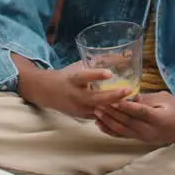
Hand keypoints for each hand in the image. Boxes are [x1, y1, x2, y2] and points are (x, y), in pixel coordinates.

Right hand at [19, 61, 133, 118]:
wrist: (44, 92)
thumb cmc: (64, 77)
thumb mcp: (75, 69)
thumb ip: (91, 67)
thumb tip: (114, 59)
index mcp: (72, 80)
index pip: (84, 77)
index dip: (96, 75)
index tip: (109, 73)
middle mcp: (74, 95)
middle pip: (95, 98)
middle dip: (113, 96)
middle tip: (128, 90)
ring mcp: (77, 108)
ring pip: (99, 109)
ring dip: (114, 106)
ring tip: (130, 101)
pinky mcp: (81, 116)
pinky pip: (98, 115)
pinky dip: (109, 113)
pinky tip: (122, 110)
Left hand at [94, 91, 174, 144]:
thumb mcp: (164, 98)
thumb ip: (147, 98)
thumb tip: (129, 95)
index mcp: (157, 118)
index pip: (139, 111)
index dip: (125, 106)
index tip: (112, 99)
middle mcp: (149, 130)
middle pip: (127, 121)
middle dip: (111, 112)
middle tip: (97, 103)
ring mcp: (143, 136)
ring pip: (122, 130)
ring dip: (108, 121)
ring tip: (95, 112)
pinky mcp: (139, 139)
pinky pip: (122, 136)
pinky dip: (110, 131)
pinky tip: (100, 125)